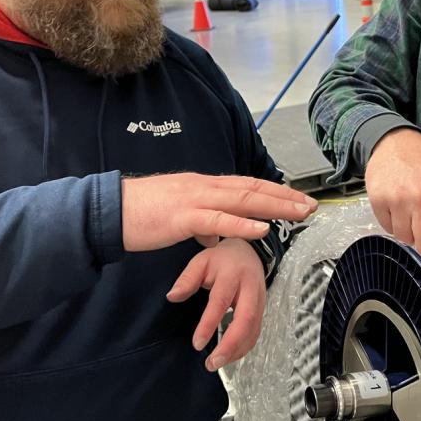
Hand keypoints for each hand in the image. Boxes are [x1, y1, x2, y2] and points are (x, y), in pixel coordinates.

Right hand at [121, 174, 316, 251]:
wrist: (108, 211)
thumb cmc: (141, 216)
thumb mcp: (178, 218)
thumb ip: (201, 224)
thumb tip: (215, 236)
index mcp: (204, 186)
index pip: (247, 185)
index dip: (275, 191)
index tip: (298, 199)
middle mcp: (204, 186)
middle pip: (252, 189)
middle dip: (284, 197)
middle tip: (311, 205)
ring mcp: (194, 199)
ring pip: (242, 199)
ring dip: (274, 206)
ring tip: (299, 212)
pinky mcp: (182, 216)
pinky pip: (217, 220)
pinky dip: (242, 224)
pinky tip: (262, 228)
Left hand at [166, 238, 265, 371]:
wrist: (249, 252)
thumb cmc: (222, 259)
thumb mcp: (201, 261)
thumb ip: (187, 279)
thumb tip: (172, 297)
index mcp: (232, 274)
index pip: (220, 302)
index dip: (209, 324)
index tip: (197, 344)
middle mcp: (250, 288)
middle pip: (246, 319)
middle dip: (230, 344)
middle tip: (213, 362)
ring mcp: (260, 300)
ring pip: (253, 329)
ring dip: (237, 350)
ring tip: (216, 363)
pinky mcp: (262, 310)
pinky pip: (256, 332)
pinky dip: (243, 347)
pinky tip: (229, 356)